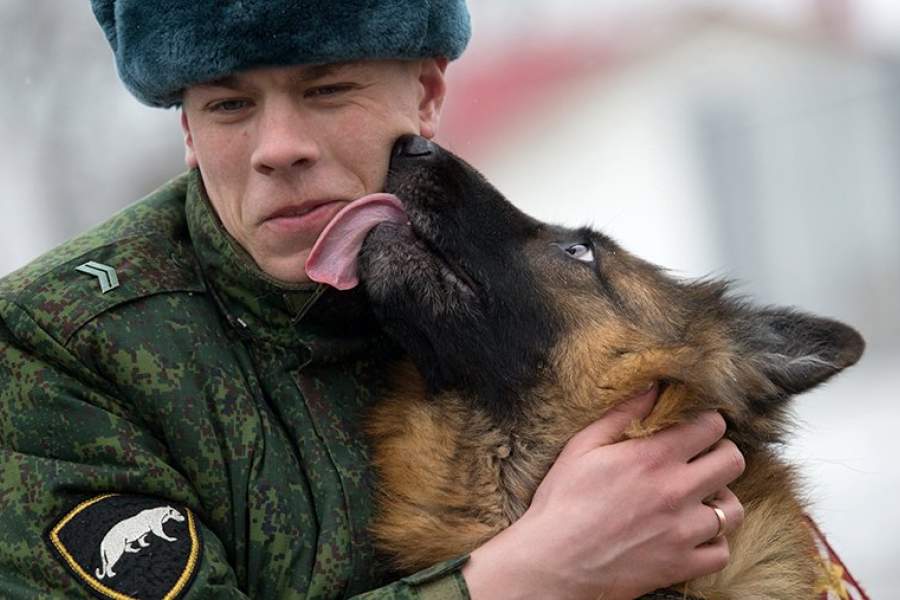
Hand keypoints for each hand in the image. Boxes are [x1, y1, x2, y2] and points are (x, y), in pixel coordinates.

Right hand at [461, 385, 745, 599]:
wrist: (553, 564)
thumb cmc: (562, 503)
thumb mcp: (583, 447)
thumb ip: (621, 414)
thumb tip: (651, 386)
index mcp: (653, 457)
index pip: (710, 425)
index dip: (706, 420)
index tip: (694, 426)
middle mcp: (677, 491)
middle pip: (733, 461)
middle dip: (720, 453)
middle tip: (701, 458)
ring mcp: (683, 531)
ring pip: (733, 509)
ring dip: (721, 500)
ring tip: (699, 498)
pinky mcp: (682, 564)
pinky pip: (721, 552)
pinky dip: (712, 542)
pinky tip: (692, 533)